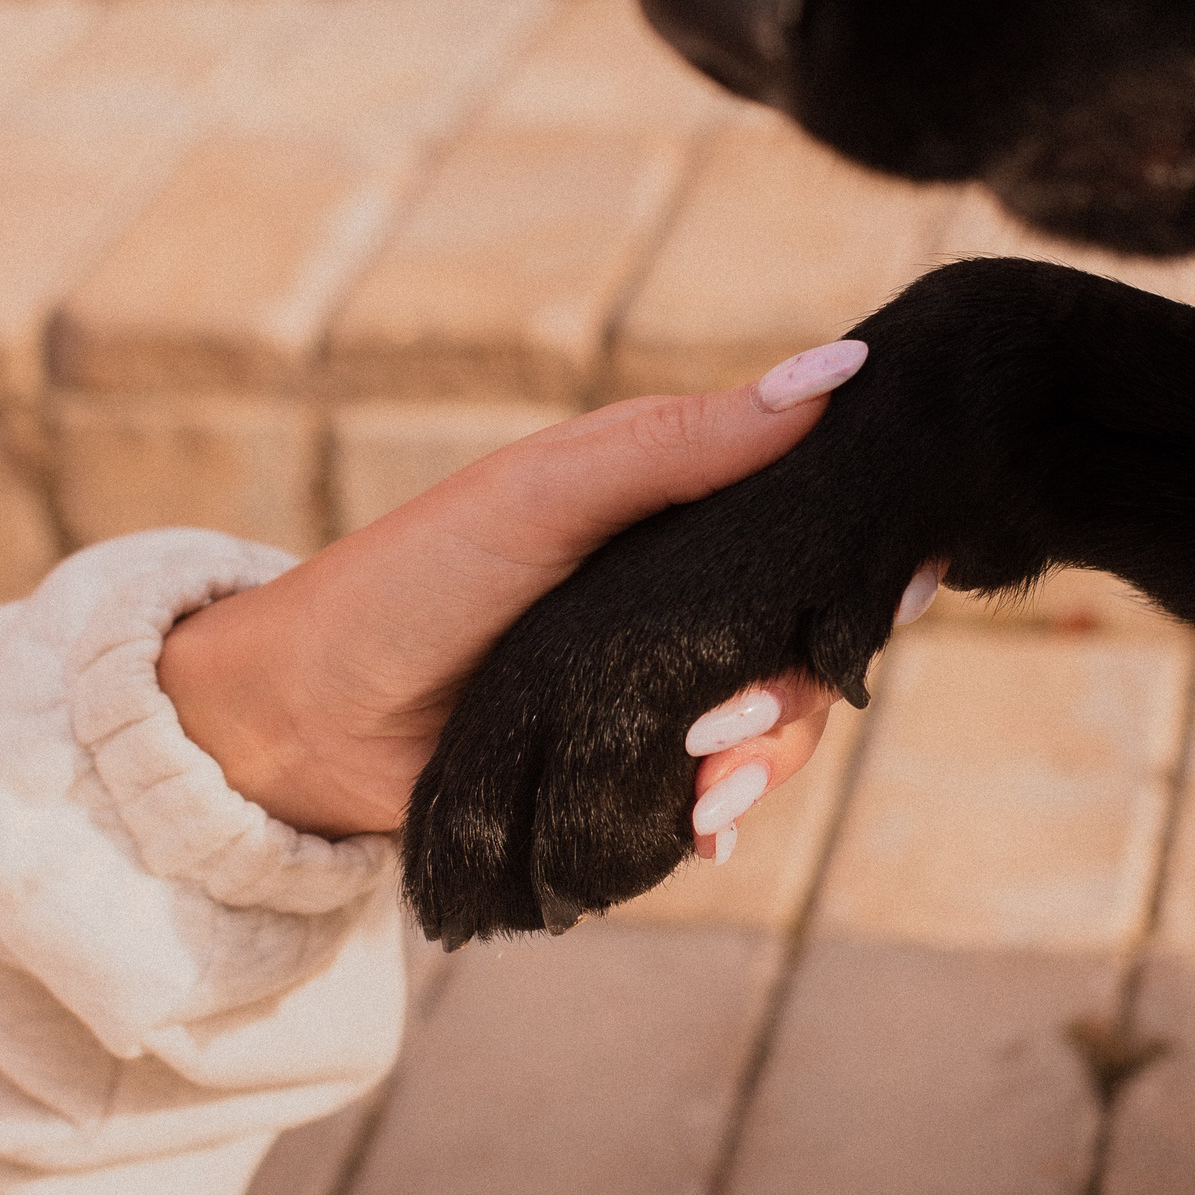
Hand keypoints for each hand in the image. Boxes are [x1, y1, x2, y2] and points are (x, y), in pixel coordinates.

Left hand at [158, 343, 873, 847]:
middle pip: (810, 634)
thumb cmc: (411, 579)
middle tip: (730, 722)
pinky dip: (724, 811)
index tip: (896, 589)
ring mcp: (657, 685)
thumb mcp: (547, 494)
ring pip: (776, 722)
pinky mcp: (629, 766)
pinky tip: (703, 828)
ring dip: (765, 760)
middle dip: (801, 686)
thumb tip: (839, 366)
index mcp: (674, 507)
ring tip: (704, 791)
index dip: (868, 550)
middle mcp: (680, 595)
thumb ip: (682, 442)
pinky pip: (718, 790)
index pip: (813, 515)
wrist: (298, 720)